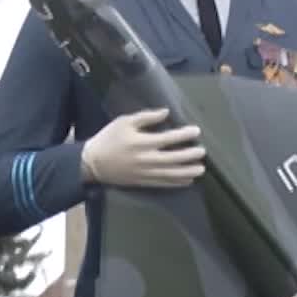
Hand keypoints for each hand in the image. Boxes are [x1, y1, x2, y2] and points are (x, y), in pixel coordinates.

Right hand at [81, 109, 204, 189]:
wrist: (94, 163)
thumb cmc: (109, 138)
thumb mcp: (124, 122)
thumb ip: (146, 117)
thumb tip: (166, 112)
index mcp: (142, 142)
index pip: (168, 139)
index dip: (184, 135)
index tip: (196, 131)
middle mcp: (146, 159)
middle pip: (173, 159)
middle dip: (190, 156)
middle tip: (202, 152)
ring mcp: (145, 173)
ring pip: (171, 174)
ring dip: (187, 172)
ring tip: (201, 169)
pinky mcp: (143, 182)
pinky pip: (163, 184)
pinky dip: (177, 183)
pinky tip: (188, 180)